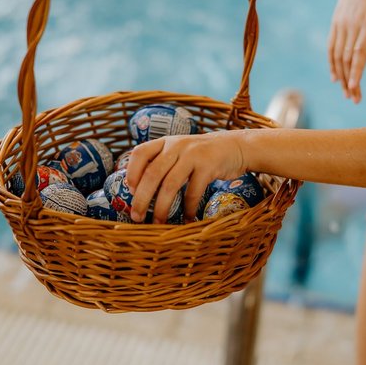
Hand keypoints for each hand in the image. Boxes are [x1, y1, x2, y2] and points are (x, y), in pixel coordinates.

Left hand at [126, 131, 247, 223]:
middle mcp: (176, 146)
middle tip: (137, 216)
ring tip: (158, 222)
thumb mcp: (181, 150)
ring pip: (170, 184)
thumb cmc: (202, 154)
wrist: (235, 147)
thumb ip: (163, 161)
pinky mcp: (208, 166)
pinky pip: (193, 191)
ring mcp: (192, 155)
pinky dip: (188, 208)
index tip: (130, 190)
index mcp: (166, 142)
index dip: (132, 171)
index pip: (141, 152)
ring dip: (162, 207)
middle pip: (152, 173)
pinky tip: (187, 218)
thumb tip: (140, 189)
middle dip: (142, 198)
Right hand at [328, 0, 365, 102]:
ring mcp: (342, 24)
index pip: (360, 51)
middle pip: (348, 58)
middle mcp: (353, 24)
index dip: (356, 70)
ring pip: (338, 55)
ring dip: (341, 76)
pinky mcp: (335, 23)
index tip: (354, 87)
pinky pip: (331, 47)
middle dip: (350, 81)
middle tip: (354, 99)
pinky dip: (332, 64)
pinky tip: (335, 78)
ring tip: (347, 93)